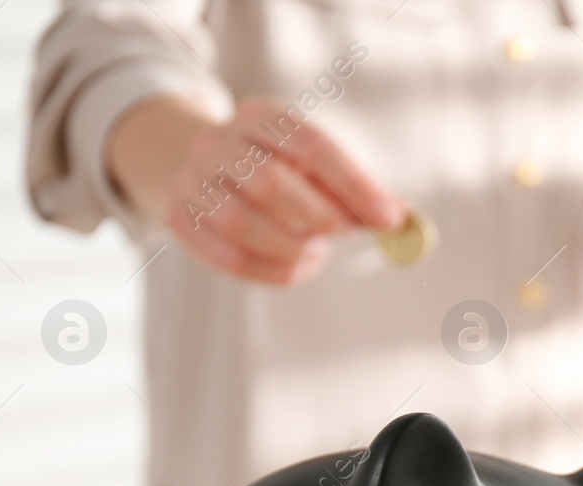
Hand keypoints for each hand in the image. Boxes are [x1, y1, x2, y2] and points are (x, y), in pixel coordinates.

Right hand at [107, 96, 404, 285]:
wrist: (187, 159)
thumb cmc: (271, 165)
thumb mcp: (307, 162)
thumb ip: (351, 188)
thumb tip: (400, 217)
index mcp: (258, 116)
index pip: (311, 144)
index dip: (354, 184)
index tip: (389, 217)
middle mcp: (219, 142)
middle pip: (271, 183)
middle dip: (320, 217)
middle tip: (344, 232)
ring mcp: (193, 181)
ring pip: (245, 224)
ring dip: (294, 248)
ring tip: (316, 253)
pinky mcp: (181, 220)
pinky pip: (230, 258)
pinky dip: (273, 272)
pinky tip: (297, 268)